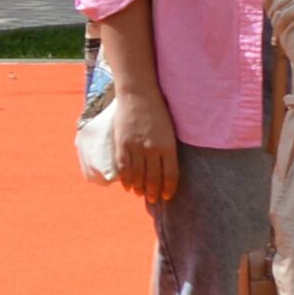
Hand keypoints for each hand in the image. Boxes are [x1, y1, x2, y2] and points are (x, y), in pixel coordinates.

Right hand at [105, 88, 178, 204]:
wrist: (139, 94)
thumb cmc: (158, 111)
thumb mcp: (170, 131)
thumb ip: (168, 149)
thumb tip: (166, 169)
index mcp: (168, 145)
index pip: (171, 174)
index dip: (169, 188)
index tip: (167, 196)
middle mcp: (153, 149)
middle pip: (153, 178)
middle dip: (153, 192)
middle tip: (153, 200)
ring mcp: (136, 147)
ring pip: (137, 176)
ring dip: (139, 188)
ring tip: (141, 195)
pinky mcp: (122, 144)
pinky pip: (123, 168)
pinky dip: (126, 180)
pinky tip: (128, 187)